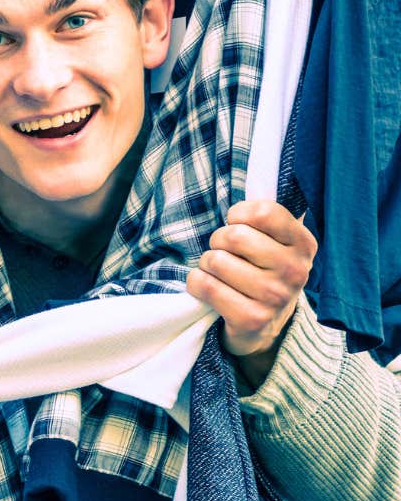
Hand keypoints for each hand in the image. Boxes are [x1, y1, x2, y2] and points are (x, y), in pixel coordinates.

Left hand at [187, 200, 316, 385]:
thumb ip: (265, 214)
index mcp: (304, 243)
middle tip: (227, 255)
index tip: (239, 225)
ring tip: (222, 274)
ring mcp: (275, 297)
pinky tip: (211, 290)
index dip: (237, 215)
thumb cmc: (262, 270)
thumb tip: (249, 175)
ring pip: (214, 260)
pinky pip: (204, 285)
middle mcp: (296, 270)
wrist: (266, 326)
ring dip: (207, 265)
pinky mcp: (252, 319)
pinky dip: (196, 283)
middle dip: (218, 242)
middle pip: (232, 236)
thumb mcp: (275, 240)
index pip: (260, 211)